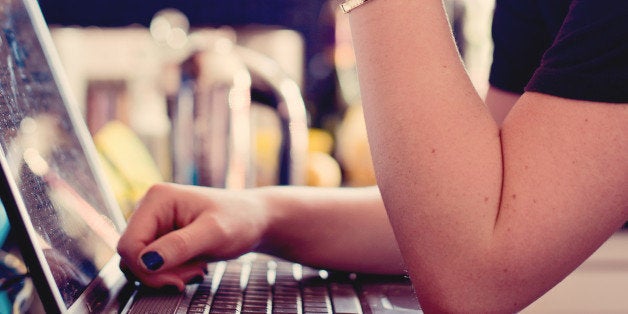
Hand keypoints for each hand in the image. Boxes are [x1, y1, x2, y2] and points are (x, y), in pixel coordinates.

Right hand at [116, 183, 268, 289]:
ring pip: (141, 263)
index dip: (146, 270)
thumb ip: (180, 246)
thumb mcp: (214, 233)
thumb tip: (146, 261)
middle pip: (132, 256)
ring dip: (167, 275)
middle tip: (193, 274)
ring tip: (196, 269)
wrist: (256, 220)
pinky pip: (153, 264)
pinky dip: (172, 273)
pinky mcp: (162, 236)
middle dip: (161, 273)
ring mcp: (156, 223)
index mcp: (157, 199)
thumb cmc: (241, 219)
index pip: (128, 245)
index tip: (177, 280)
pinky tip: (194, 267)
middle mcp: (151, 208)